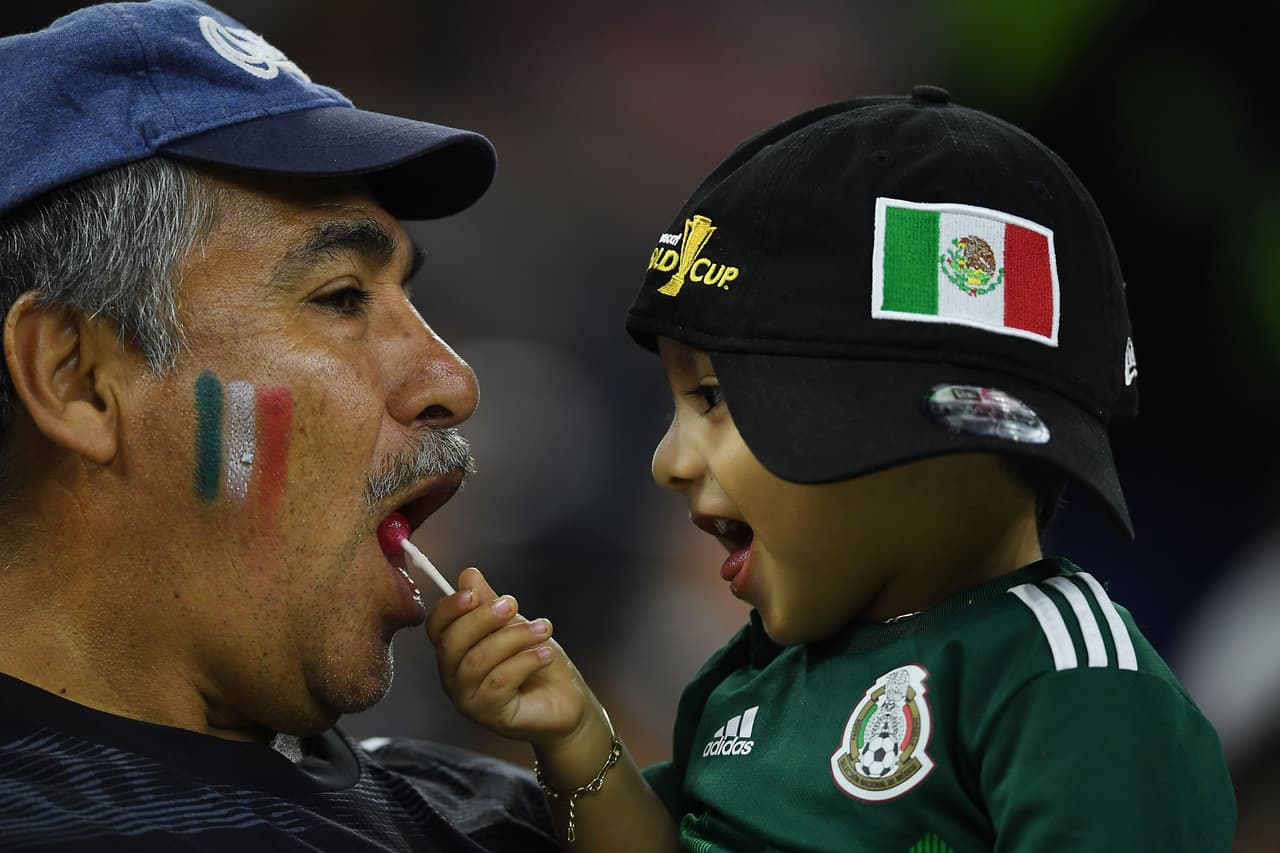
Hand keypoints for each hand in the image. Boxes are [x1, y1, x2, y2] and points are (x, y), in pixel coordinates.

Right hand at [426, 567, 594, 746]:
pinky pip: (499, 682)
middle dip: (482, 619)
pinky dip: (525, 661)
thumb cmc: (536, 662)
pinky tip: (545, 654)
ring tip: (543, 629)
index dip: (450, 608)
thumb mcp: (514, 624)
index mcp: (454, 650)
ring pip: (478, 660)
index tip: (474, 592)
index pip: (436, 626)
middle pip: (452, 643)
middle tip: (512, 605)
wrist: (566, 699)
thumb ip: (489, 602)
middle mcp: (453, 676)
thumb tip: (468, 575)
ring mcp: (468, 699)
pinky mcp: (490, 715)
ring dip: (514, 638)